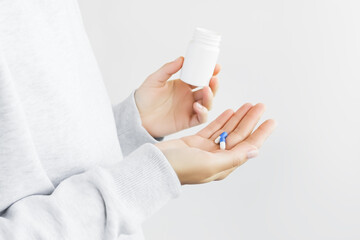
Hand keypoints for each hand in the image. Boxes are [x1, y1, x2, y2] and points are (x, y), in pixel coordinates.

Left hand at [135, 56, 219, 137]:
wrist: (137, 116)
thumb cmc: (144, 98)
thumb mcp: (155, 80)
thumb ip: (168, 69)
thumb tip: (181, 59)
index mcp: (183, 85)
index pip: (201, 78)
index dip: (210, 73)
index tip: (216, 67)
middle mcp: (188, 97)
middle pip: (208, 90)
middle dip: (214, 85)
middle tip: (214, 79)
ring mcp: (189, 109)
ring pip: (207, 103)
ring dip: (210, 97)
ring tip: (206, 90)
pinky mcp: (187, 121)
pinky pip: (201, 118)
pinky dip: (203, 112)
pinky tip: (197, 106)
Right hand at [155, 103, 275, 184]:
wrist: (155, 165)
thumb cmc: (180, 168)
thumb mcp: (210, 163)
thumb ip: (233, 157)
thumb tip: (254, 151)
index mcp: (223, 165)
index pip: (247, 147)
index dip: (261, 133)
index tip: (271, 121)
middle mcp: (217, 158)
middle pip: (239, 135)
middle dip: (250, 120)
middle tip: (260, 106)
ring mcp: (206, 149)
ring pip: (227, 130)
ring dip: (238, 117)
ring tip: (248, 105)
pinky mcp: (195, 142)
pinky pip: (213, 129)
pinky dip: (222, 119)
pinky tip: (230, 111)